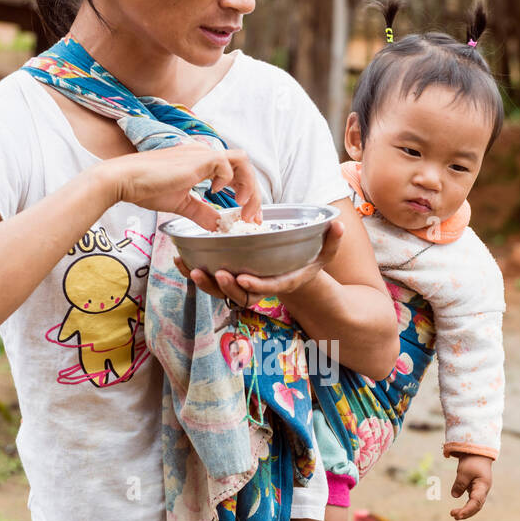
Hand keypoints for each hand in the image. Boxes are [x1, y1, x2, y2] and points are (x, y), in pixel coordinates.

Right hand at [95, 146, 261, 231]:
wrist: (125, 181)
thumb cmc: (146, 188)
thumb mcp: (180, 204)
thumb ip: (200, 212)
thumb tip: (216, 225)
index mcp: (201, 163)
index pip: (234, 172)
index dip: (246, 193)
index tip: (247, 216)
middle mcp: (205, 155)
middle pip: (244, 166)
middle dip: (254, 194)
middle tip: (252, 218)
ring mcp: (202, 154)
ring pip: (242, 161)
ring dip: (248, 185)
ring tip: (242, 207)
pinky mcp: (199, 159)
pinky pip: (226, 164)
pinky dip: (228, 180)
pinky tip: (216, 194)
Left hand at [173, 219, 344, 308]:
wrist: (292, 273)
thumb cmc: (306, 261)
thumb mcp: (323, 253)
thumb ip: (331, 242)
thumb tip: (338, 226)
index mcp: (282, 283)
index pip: (268, 288)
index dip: (254, 285)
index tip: (241, 278)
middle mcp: (260, 288)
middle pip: (240, 294)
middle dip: (224, 287)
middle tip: (215, 273)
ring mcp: (243, 286)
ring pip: (221, 292)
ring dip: (205, 283)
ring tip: (191, 269)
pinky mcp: (230, 281)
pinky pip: (211, 282)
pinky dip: (194, 273)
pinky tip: (181, 261)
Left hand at [450, 454, 492, 519]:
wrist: (478, 454)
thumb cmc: (472, 461)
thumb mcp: (464, 471)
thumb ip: (460, 484)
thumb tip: (454, 496)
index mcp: (483, 486)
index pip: (476, 502)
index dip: (467, 510)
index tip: (457, 515)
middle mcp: (484, 491)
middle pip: (477, 506)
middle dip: (466, 513)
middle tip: (453, 516)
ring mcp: (481, 491)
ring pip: (475, 505)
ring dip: (466, 512)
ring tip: (454, 515)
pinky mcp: (476, 490)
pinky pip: (473, 502)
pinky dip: (467, 507)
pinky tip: (459, 511)